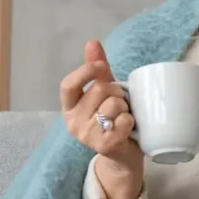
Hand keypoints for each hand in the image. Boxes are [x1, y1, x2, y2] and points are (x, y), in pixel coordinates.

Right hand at [60, 41, 144, 198]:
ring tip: (124, 115)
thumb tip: (92, 42)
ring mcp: (86, 136)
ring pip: (113, 105)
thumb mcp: (104, 93)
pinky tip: (128, 128)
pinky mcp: (103, 146)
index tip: (101, 66)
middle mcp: (72, 121)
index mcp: (69, 106)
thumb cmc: (113, 119)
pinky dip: (131, 121)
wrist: (123, 156)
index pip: (68, 85)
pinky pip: (123, 122)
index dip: (85, 72)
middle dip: (117, 91)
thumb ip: (97, 70)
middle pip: (99, 91)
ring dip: (125, 107)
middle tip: (122, 102)